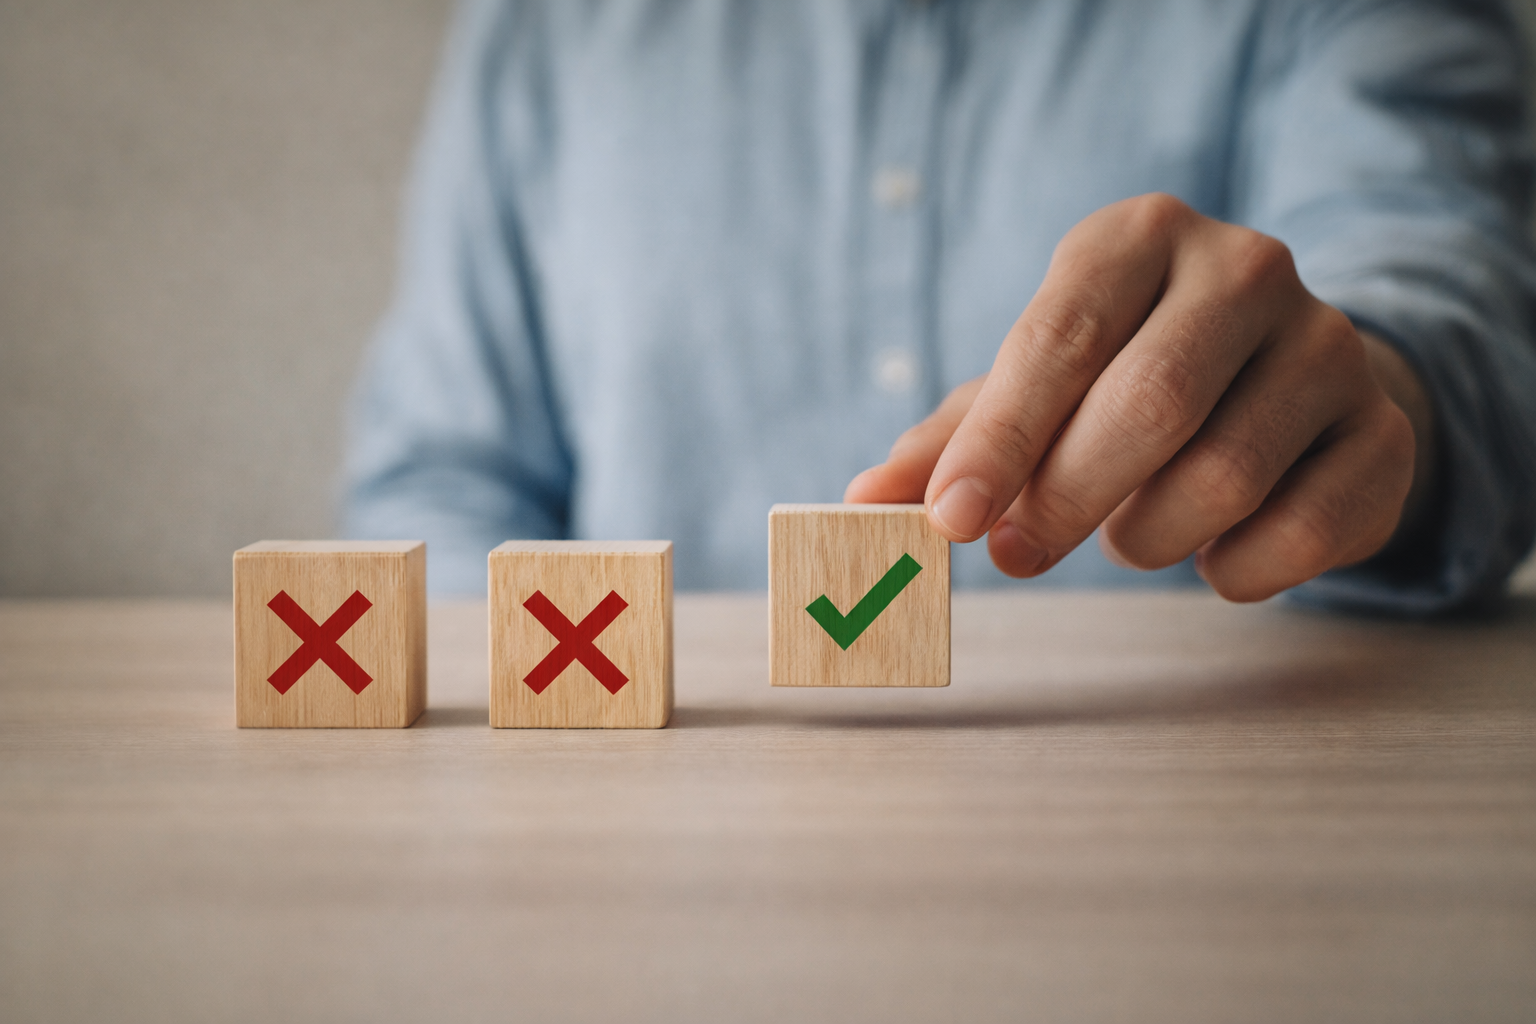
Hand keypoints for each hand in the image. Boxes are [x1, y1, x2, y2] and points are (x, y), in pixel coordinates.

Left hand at [846, 194, 1435, 601]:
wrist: (1279, 378)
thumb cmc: (1121, 378)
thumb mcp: (1032, 389)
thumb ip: (948, 442)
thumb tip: (859, 502)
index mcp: (1139, 237)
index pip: (1058, 339)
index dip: (1000, 441)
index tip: (949, 522)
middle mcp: (1245, 269)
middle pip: (1151, 404)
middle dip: (1067, 499)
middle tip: (1018, 554)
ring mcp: (1330, 345)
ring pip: (1224, 478)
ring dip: (1149, 536)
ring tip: (1129, 530)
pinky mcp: (1383, 431)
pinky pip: (1305, 530)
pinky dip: (1238, 571)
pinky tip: (1212, 555)